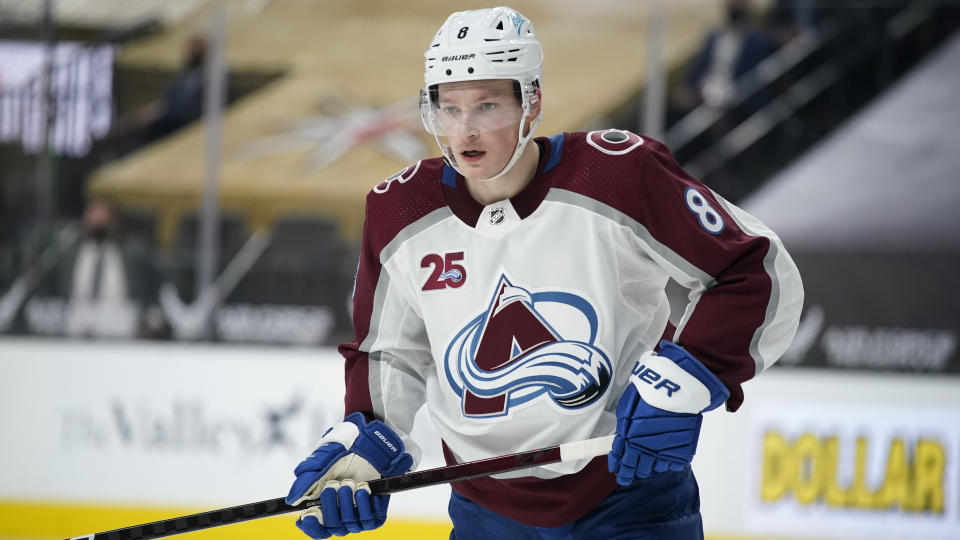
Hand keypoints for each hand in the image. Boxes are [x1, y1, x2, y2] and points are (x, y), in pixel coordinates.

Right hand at [286, 412, 412, 537]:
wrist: (372, 438)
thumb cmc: (346, 449)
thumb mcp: (323, 460)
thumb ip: (306, 480)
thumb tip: (292, 500)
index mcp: (325, 503)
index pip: (316, 527)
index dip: (311, 526)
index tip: (307, 515)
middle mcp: (342, 511)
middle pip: (331, 526)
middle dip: (330, 506)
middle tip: (332, 486)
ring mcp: (359, 511)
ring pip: (349, 524)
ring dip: (347, 503)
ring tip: (350, 483)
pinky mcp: (377, 509)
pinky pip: (370, 520)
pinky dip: (364, 505)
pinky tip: (363, 488)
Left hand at [608, 340, 728, 485]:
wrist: (678, 386)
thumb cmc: (650, 391)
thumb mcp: (628, 407)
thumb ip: (624, 428)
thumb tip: (619, 444)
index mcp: (629, 437)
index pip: (621, 460)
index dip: (619, 467)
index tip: (617, 471)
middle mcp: (645, 447)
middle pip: (636, 468)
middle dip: (631, 472)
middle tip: (629, 475)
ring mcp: (663, 450)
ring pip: (653, 468)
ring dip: (648, 467)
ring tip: (646, 464)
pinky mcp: (680, 450)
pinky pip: (670, 464)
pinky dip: (666, 462)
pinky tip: (663, 457)